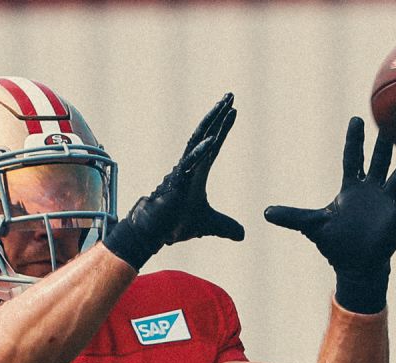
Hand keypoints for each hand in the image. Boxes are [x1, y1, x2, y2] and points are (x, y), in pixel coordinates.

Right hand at [102, 93, 244, 269]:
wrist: (153, 234)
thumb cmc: (175, 224)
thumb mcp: (208, 225)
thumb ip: (225, 226)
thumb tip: (242, 235)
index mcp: (197, 171)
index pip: (213, 145)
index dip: (223, 128)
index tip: (233, 111)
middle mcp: (190, 166)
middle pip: (206, 134)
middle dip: (218, 114)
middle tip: (230, 96)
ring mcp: (182, 171)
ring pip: (198, 141)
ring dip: (212, 123)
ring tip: (224, 107)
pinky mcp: (176, 182)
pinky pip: (190, 163)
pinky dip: (201, 151)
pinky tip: (213, 139)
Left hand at [264, 116, 395, 312]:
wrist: (355, 265)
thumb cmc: (336, 243)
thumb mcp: (312, 226)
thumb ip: (292, 217)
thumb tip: (265, 213)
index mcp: (351, 188)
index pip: (353, 158)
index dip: (354, 140)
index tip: (356, 120)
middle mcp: (371, 190)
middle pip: (379, 160)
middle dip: (384, 142)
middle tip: (391, 119)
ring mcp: (386, 202)